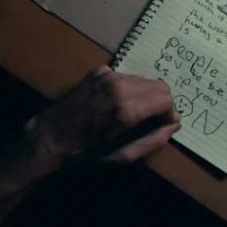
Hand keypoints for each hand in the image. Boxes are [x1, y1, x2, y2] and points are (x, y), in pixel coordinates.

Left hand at [25, 66, 180, 165]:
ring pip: (143, 79)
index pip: (166, 99)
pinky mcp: (99, 71)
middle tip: (152, 118)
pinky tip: (115, 102)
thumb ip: (153, 140)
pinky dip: (127, 88)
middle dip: (160, 102)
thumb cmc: (87, 150)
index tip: (163, 123)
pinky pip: (125, 77)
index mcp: (127, 108)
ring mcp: (109, 75)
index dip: (169, 112)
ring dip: (145, 95)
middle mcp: (120, 86)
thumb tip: (173, 125)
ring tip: (133, 112)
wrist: (54, 134)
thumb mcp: (123, 154)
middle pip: (158, 85)